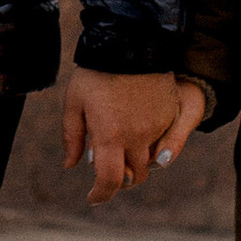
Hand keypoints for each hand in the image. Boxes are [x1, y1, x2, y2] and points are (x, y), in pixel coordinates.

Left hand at [64, 68, 208, 207]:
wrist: (131, 42)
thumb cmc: (96, 72)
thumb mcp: (74, 102)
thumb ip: (72, 137)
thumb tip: (72, 165)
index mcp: (110, 136)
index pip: (109, 181)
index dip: (100, 195)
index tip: (93, 197)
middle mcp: (136, 137)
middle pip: (133, 176)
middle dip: (120, 181)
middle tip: (108, 173)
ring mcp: (156, 127)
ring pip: (150, 161)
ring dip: (136, 164)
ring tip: (122, 151)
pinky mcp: (168, 116)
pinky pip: (163, 142)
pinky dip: (151, 146)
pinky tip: (136, 131)